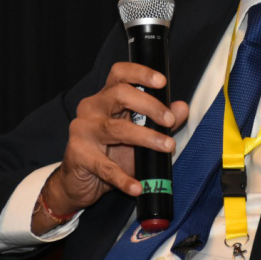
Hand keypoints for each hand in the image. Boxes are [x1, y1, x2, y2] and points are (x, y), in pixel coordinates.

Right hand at [41, 62, 188, 222]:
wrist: (80, 183)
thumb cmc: (111, 153)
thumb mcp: (139, 135)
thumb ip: (161, 120)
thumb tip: (182, 108)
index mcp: (106, 98)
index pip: (120, 74)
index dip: (140, 73)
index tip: (162, 81)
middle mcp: (91, 108)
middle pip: (119, 94)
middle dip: (149, 105)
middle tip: (169, 120)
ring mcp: (82, 131)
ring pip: (115, 129)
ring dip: (145, 137)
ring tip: (167, 146)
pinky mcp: (78, 155)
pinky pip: (105, 167)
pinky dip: (124, 178)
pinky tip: (138, 187)